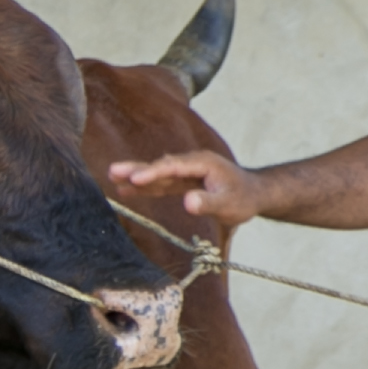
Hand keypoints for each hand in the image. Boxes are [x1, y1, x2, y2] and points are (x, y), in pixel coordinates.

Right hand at [108, 150, 263, 238]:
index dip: (153, 172)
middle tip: (113, 171)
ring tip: (113, 177)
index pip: (173, 167)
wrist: (254, 193)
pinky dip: (146, 186)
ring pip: (158, 174)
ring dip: (136, 176)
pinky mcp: (183, 181)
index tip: (135, 178)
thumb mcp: (229, 205)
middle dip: (137, 169)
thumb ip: (208, 203)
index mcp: (202, 163)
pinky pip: (161, 183)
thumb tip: (187, 202)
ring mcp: (186, 171)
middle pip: (160, 166)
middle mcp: (191, 163)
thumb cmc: (243, 198)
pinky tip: (128, 189)